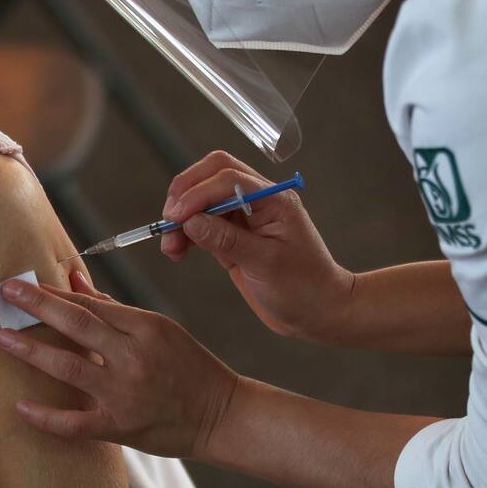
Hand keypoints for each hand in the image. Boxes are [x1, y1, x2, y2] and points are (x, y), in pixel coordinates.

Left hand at [0, 272, 239, 459]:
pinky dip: (45, 416)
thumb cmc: (189, 366)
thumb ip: (112, 308)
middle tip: (5, 293)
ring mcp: (125, 393)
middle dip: (36, 307)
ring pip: (68, 367)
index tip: (24, 284)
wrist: (221, 415)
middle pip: (76, 325)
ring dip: (31, 352)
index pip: (89, 305)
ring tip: (2, 339)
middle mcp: (133, 356)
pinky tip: (20, 406)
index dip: (53, 293)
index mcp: (144, 327)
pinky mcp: (120, 426)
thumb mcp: (158, 328)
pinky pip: (75, 423)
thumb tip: (75, 280)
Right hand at [161, 151, 354, 341]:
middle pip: (212, 175)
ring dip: (181, 217)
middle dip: (185, 194)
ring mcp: (244, 217)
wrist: (319, 312)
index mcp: (273, 199)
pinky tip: (177, 250)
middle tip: (168, 222)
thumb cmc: (304, 288)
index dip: (198, 193)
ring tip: (170, 246)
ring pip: (202, 199)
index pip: (228, 178)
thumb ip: (227, 240)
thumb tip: (191, 221)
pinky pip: (201, 223)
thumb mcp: (266, 264)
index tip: (176, 217)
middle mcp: (257, 200)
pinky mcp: (232, 235)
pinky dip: (185, 233)